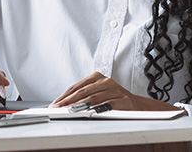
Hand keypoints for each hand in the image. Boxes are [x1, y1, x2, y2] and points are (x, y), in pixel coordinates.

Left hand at [51, 72, 180, 111]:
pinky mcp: (122, 100)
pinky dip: (95, 110)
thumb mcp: (98, 93)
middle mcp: (105, 82)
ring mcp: (115, 90)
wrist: (137, 106)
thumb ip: (84, 96)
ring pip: (92, 99)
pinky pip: (105, 106)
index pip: (76, 87)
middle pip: (82, 93)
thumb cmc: (114, 99)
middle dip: (67, 102)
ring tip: (67, 112)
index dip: (64, 96)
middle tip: (57, 110)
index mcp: (98, 77)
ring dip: (77, 107)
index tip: (54, 104)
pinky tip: (86, 114)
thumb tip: (63, 104)